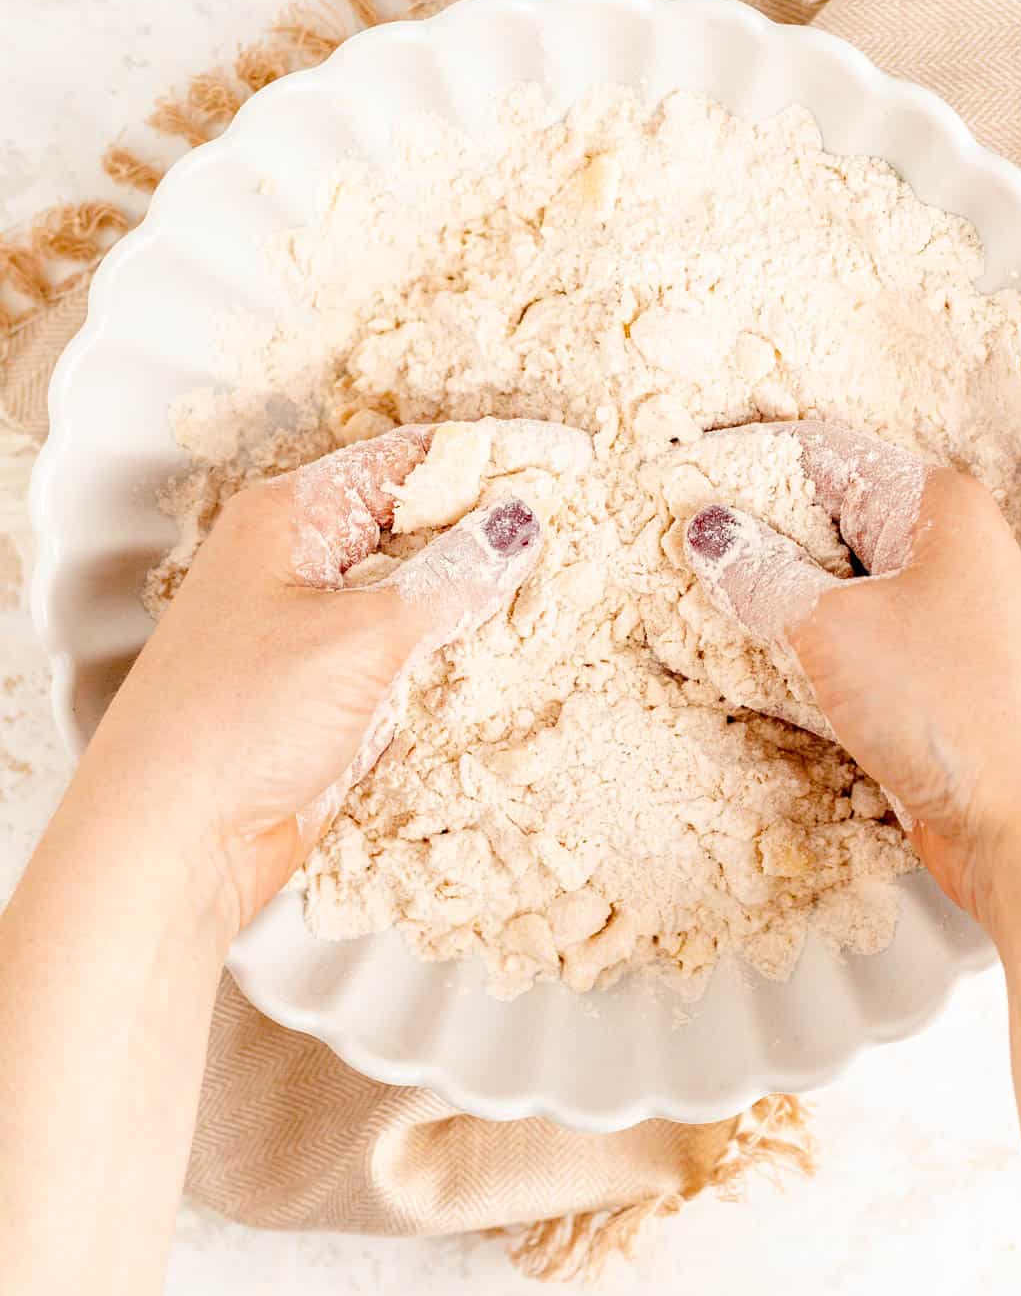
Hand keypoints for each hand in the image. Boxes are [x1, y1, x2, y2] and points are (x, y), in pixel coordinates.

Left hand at [75, 428, 542, 938]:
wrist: (169, 842)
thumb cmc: (235, 722)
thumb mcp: (358, 636)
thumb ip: (448, 576)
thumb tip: (518, 522)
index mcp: (290, 516)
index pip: (409, 458)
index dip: (491, 453)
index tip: (566, 458)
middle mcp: (298, 561)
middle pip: (414, 517)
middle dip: (491, 517)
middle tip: (576, 518)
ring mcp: (312, 627)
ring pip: (414, 586)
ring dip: (477, 584)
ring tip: (561, 578)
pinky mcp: (325, 690)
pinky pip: (404, 648)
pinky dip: (453, 642)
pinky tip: (505, 648)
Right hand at [681, 420, 1020, 934]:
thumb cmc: (951, 707)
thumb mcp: (832, 628)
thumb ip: (759, 573)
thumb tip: (707, 530)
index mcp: (932, 503)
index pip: (819, 452)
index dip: (741, 462)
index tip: (668, 483)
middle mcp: (939, 547)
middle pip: (823, 515)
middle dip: (749, 532)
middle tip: (666, 548)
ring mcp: (936, 614)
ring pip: (830, 582)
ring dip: (769, 596)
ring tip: (691, 604)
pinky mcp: (926, 676)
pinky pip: (846, 639)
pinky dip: (797, 644)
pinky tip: (747, 659)